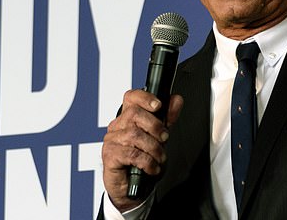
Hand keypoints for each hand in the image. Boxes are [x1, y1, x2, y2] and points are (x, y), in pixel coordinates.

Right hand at [101, 89, 183, 210]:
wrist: (132, 188)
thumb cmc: (143, 160)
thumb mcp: (159, 137)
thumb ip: (168, 118)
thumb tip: (176, 100)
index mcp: (128, 117)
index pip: (131, 97)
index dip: (145, 97)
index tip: (158, 106)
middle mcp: (117, 126)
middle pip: (134, 114)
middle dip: (155, 126)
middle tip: (165, 138)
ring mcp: (111, 140)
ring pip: (134, 135)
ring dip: (153, 147)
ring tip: (159, 157)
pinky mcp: (109, 156)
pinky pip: (132, 154)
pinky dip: (147, 161)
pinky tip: (152, 167)